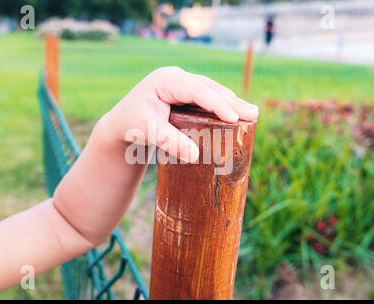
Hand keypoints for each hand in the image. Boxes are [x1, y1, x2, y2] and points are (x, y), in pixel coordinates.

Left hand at [96, 66, 258, 162]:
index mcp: (165, 80)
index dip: (216, 102)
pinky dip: (222, 106)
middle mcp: (176, 78)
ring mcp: (182, 85)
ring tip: (251, 113)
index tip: (234, 117)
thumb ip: (169, 141)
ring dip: (231, 102)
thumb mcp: (147, 132)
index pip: (196, 89)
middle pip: (209, 88)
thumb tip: (195, 155)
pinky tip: (236, 114)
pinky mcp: (185, 95)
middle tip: (252, 114)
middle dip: (231, 101)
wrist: (121, 124)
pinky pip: (207, 98)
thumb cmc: (130, 125)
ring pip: (211, 91)